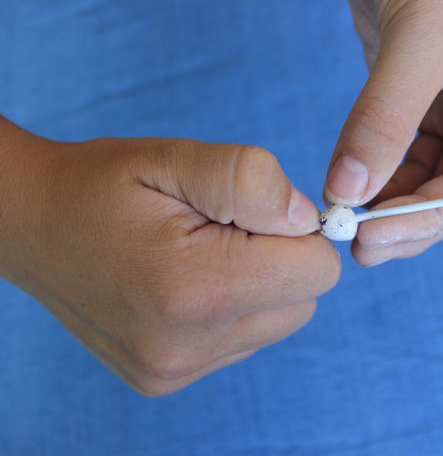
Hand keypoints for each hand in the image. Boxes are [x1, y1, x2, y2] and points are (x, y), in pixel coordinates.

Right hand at [0, 118, 339, 395]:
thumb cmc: (103, 185)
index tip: (250, 211)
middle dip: (280, 259)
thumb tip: (308, 220)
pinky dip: (234, 308)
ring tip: (199, 254)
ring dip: (258, 284)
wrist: (31, 226)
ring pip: (279, 321)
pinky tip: (187, 283)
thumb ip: (252, 180)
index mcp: (195, 290)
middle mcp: (189, 346)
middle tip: (220, 230)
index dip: (297, 231)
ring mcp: (177, 371)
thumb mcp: (176, 157)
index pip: (318, 270)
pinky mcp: (170, 378)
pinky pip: (246, 339)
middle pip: (305, 300)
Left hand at [328, 0, 442, 264]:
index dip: (433, 213)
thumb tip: (350, 189)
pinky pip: (399, 158)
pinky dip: (375, 178)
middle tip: (361, 247)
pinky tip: (350, 194)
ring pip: (423, 181)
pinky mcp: (418, 110)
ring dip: (387, 206)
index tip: (381, 234)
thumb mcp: (419, 42)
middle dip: (408, 220)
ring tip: (348, 228)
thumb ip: (386, 117)